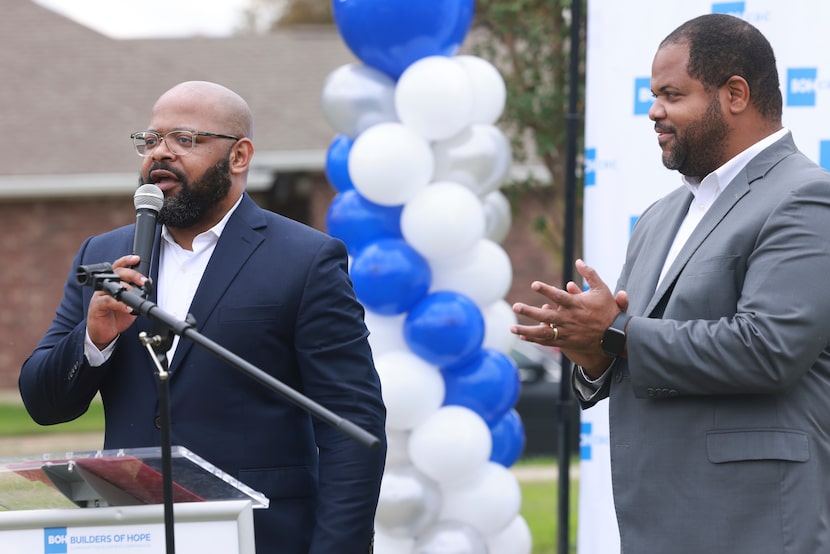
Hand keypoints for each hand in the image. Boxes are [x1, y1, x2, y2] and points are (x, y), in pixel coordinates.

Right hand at [86, 255, 146, 349]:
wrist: (104, 333)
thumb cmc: (116, 316)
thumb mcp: (130, 303)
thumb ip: (137, 293)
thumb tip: (148, 283)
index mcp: (113, 282)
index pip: (119, 267)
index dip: (127, 260)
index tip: (137, 259)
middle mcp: (105, 286)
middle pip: (117, 272)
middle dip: (132, 274)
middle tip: (143, 281)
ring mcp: (100, 295)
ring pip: (112, 285)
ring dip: (127, 288)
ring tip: (137, 294)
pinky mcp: (97, 305)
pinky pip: (108, 301)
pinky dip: (120, 304)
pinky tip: (128, 308)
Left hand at [511, 259, 623, 373]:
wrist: (614, 336)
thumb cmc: (608, 310)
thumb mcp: (602, 289)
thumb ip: (590, 274)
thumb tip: (578, 261)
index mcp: (577, 305)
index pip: (559, 296)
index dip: (546, 290)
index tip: (533, 284)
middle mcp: (570, 319)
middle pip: (547, 316)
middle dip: (530, 312)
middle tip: (516, 306)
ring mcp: (567, 332)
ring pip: (544, 332)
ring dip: (527, 330)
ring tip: (511, 327)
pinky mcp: (566, 342)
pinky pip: (548, 342)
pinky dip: (535, 339)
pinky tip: (522, 336)